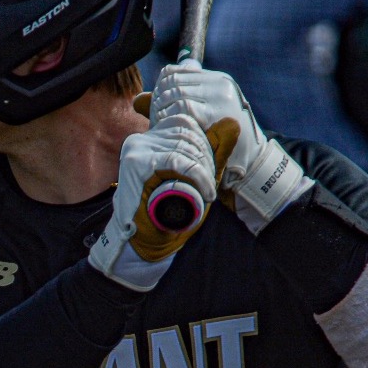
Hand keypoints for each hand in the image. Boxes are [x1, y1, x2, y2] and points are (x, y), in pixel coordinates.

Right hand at [88, 117, 228, 290]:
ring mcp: (136, 150)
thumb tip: (231, 123)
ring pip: (184, 146)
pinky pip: (177, 160)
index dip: (205, 144)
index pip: (185, 124)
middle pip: (186, 132)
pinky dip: (197, 176)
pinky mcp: (137, 164)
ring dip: (204, 170)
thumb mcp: (197, 178)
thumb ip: (214, 150)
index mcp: (150, 138)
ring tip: (208, 192)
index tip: (208, 172)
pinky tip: (206, 193)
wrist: (142, 244)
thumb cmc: (168, 212)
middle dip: (207, 158)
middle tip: (210, 185)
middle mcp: (140, 139)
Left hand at [149, 60, 310, 232]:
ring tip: (163, 128)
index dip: (158, 90)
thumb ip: (168, 107)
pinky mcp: (219, 111)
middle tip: (156, 121)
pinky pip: (185, 108)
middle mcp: (220, 84)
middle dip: (159, 101)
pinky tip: (172, 132)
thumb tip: (138, 100)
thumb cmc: (219, 146)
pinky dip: (174, 119)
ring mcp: (222, 96)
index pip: (173, 73)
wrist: (249, 166)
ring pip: (177, 94)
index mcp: (215, 81)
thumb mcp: (195, 122)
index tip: (155, 109)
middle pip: (173, 83)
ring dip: (164, 111)